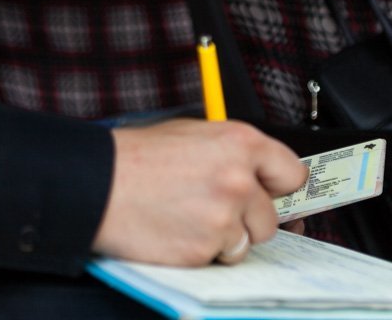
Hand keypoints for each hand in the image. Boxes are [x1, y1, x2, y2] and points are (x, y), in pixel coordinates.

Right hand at [91, 119, 307, 265]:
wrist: (98, 183)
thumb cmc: (137, 158)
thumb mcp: (193, 134)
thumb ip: (233, 153)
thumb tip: (261, 176)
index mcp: (240, 143)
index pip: (293, 174)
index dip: (279, 187)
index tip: (272, 194)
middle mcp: (239, 179)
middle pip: (271, 217)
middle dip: (248, 218)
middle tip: (214, 207)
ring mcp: (224, 217)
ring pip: (247, 241)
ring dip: (225, 237)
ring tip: (190, 216)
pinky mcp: (206, 248)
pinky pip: (220, 257)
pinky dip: (203, 250)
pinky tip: (178, 230)